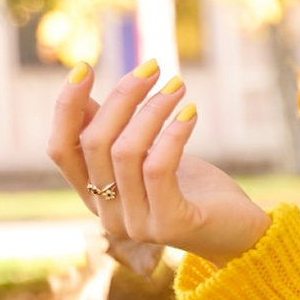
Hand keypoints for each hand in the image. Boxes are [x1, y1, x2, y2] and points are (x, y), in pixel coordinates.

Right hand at [47, 60, 272, 263]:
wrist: (238, 231)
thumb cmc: (191, 187)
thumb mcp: (146, 153)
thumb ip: (113, 129)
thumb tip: (80, 85)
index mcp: (93, 195)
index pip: (60, 149)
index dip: (66, 107)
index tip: (84, 68)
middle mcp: (107, 214)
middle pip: (94, 144)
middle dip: (122, 97)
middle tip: (153, 67)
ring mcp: (136, 224)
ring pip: (126, 152)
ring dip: (152, 110)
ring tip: (177, 86)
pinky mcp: (169, 225)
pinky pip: (158, 168)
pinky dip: (173, 133)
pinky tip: (191, 112)